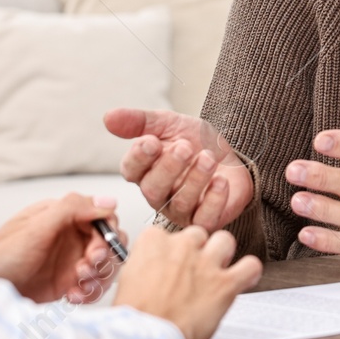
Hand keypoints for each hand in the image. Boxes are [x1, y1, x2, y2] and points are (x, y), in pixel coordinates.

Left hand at [0, 193, 125, 303]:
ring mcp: (71, 260)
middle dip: (104, 259)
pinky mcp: (68, 282)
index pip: (103, 218)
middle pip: (109, 243)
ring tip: (78, 285)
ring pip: (105, 267)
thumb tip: (109, 202)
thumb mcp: (37, 226)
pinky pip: (93, 286)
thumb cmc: (3, 255)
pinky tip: (72, 297)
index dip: (106, 235)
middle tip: (85, 269)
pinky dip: (89, 293)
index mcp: (65, 216)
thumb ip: (73, 208)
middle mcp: (71, 236)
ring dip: (98, 278)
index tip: (96, 250)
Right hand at [105, 107, 253, 230]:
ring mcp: (180, 210)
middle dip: (169, 167)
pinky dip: (214, 199)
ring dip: (196, 179)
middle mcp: (159, 193)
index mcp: (145, 170)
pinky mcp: (204, 220)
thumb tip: (108, 117)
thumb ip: (140, 121)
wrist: (231, 153)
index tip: (151, 142)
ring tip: (209, 158)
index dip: (139, 158)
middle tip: (185, 147)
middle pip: (153, 189)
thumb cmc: (196, 142)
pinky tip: (221, 181)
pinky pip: (204, 218)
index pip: (131, 170)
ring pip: (180, 202)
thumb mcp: (169, 123)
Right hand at [114, 226, 262, 338]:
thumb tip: (153, 271)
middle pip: (197, 235)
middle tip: (192, 274)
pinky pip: (250, 266)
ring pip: (224, 241)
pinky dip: (249, 273)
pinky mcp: (225, 284)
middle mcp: (182, 247)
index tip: (169, 266)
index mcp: (153, 243)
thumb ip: (145, 267)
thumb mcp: (128, 282)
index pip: (166, 234)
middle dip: (197, 252)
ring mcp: (206, 263)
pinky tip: (243, 281)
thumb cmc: (135, 320)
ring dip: (223, 255)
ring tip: (216, 274)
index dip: (169, 253)